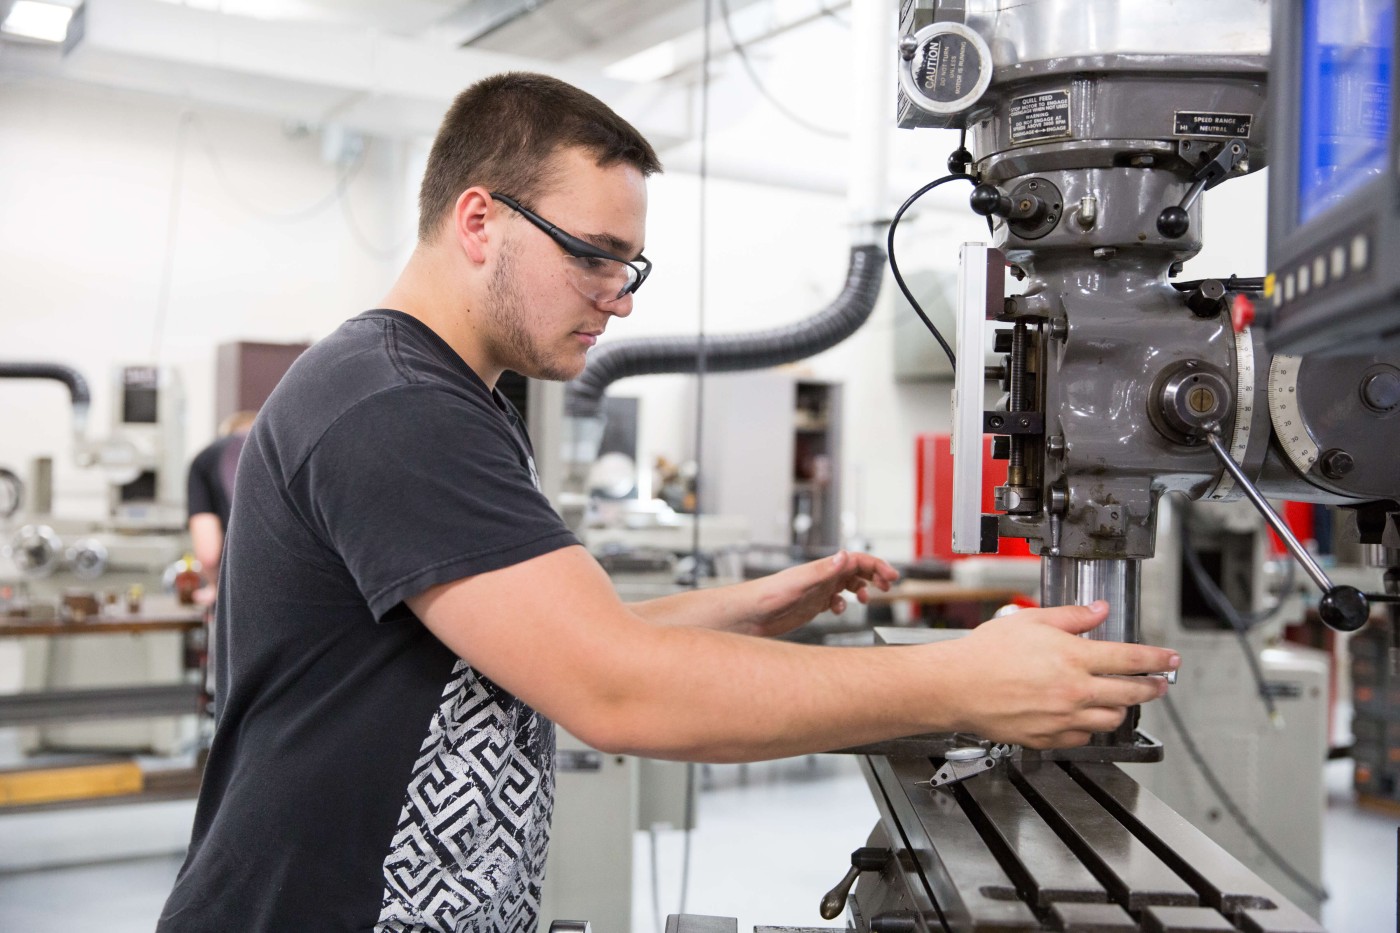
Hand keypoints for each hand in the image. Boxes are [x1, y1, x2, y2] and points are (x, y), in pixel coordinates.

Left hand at [737, 550, 898, 637]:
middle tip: (889, 585)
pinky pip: (834, 600)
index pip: (856, 560)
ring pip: (846, 584)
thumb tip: (845, 555)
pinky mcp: (811, 605)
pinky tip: (839, 610)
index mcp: (822, 568)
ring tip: (867, 599)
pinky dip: (842, 604)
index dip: (876, 566)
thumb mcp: (800, 582)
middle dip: (874, 575)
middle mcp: (821, 577)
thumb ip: (823, 570)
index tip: (892, 576)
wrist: (750, 614)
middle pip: (855, 570)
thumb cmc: (768, 595)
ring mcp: (817, 591)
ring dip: (861, 589)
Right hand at [936, 601, 1178, 748]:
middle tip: (1158, 684)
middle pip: (1131, 693)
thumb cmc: (985, 653)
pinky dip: (1088, 727)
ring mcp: (1062, 718)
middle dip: (1152, 688)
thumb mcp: (1030, 621)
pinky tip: (1082, 716)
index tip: (1170, 659)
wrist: (956, 686)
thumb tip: (1098, 611)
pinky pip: (1083, 738)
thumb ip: (1071, 617)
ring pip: (1111, 719)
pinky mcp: (1048, 738)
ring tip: (1117, 699)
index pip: (1131, 660)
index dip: (1157, 659)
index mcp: (1073, 658)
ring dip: (1120, 708)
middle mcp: (1073, 691)